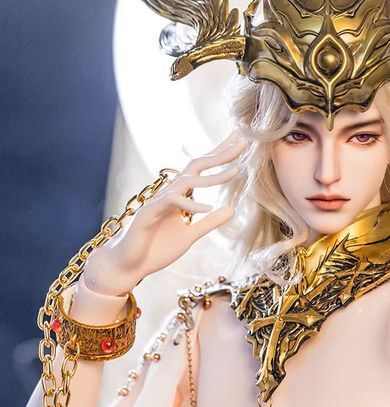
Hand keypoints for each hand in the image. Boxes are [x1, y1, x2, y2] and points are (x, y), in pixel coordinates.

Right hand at [83, 131, 248, 294]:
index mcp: (179, 196)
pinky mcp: (150, 213)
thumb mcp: (190, 235)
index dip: (219, 155)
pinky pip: (173, 202)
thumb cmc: (155, 248)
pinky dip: (191, 204)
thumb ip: (209, 222)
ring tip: (235, 173)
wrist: (129, 265)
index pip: (201, 169)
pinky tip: (209, 206)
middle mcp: (170, 193)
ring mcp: (159, 201)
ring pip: (187, 181)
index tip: (239, 141)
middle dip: (219, 154)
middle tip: (242, 141)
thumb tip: (232, 209)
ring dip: (212, 178)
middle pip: (196, 166)